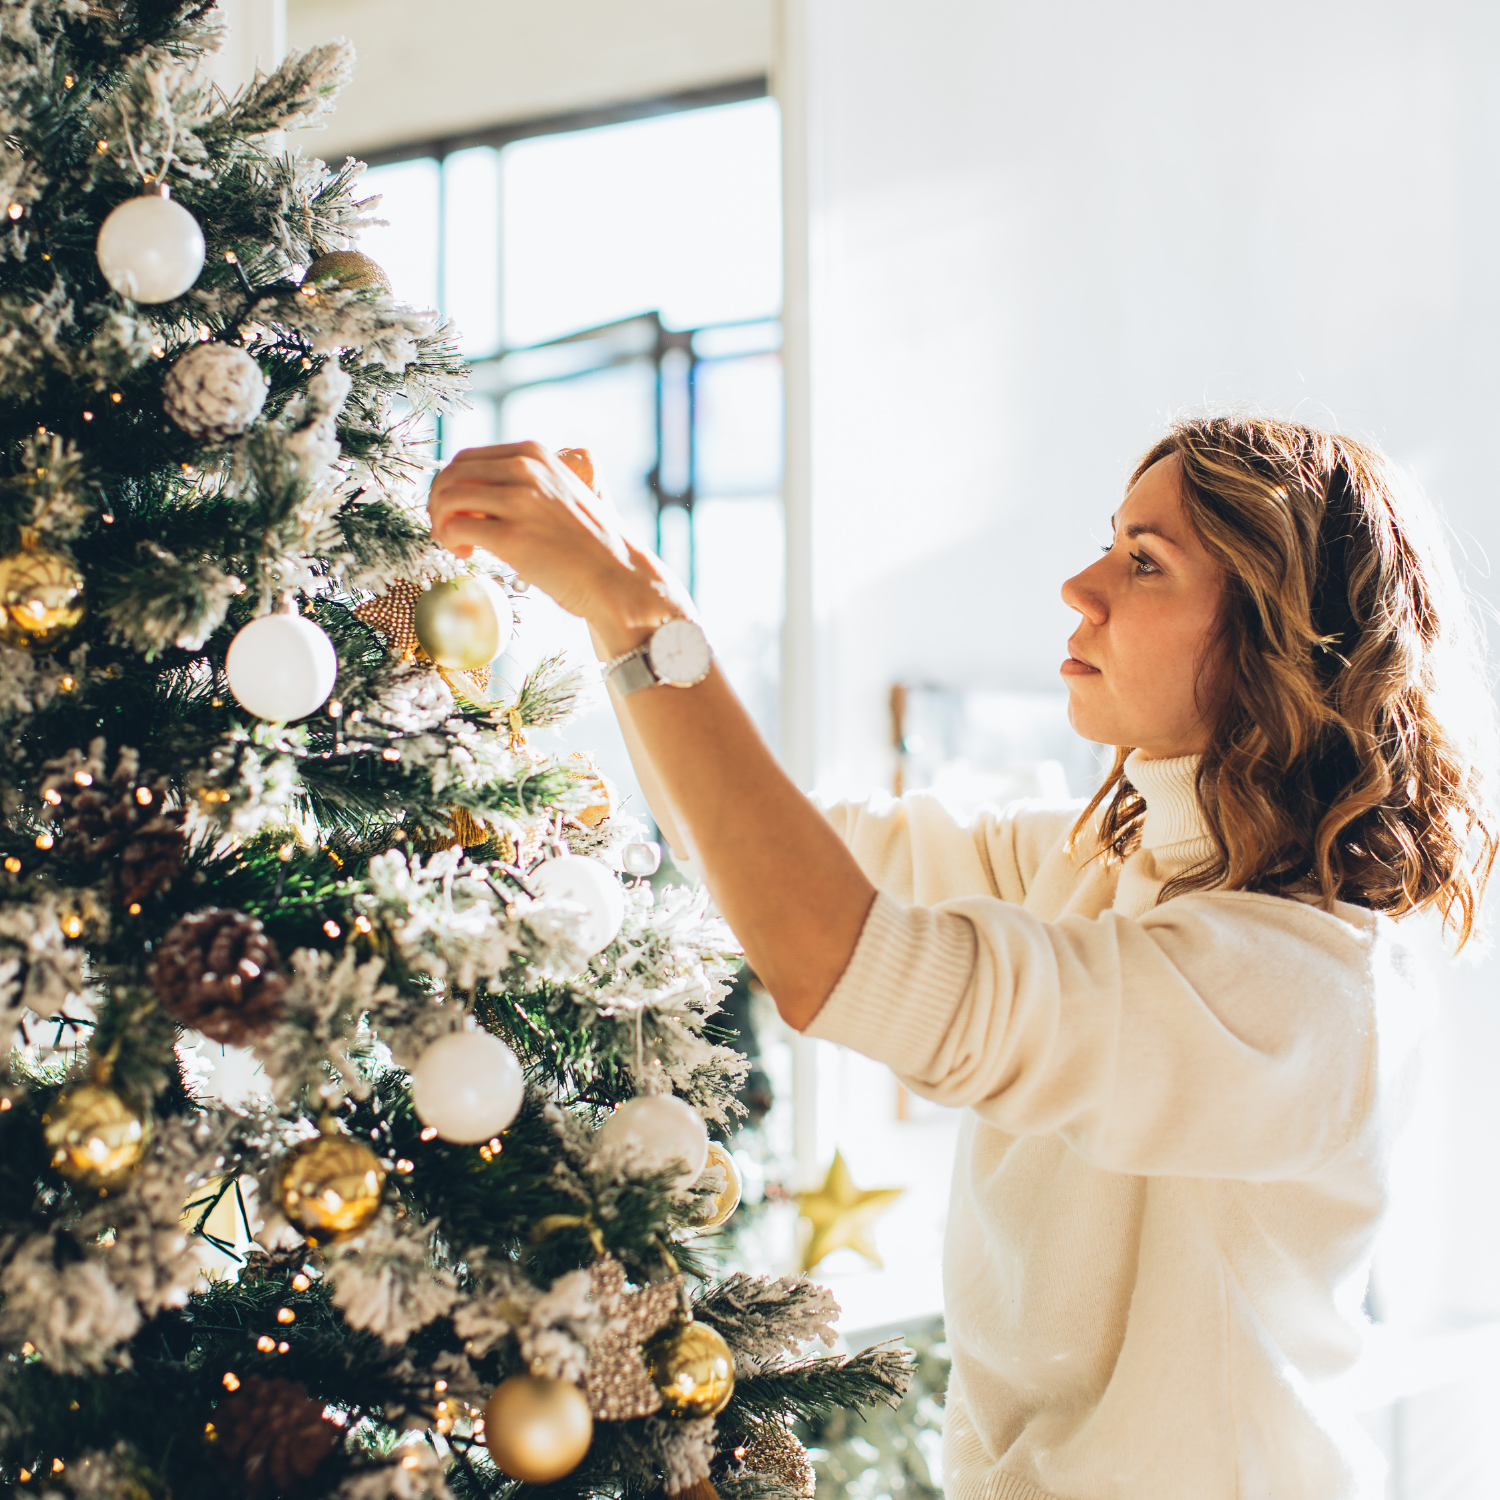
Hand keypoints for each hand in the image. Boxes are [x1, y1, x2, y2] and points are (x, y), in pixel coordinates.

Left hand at [427, 441, 684, 650]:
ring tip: (458, 544)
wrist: (619, 577)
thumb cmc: (591, 545)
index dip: (452, 484)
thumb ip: (526, 484)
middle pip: (452, 473)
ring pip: (447, 497)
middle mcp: (526, 469)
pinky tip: (467, 554)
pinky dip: (449, 540)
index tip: (458, 510)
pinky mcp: (511, 536)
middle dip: (439, 502)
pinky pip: (455, 526)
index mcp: (535, 454)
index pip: (469, 458)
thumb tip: (476, 494)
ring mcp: (519, 501)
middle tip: (448, 529)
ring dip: (441, 521)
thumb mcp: (561, 494)